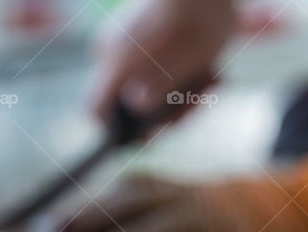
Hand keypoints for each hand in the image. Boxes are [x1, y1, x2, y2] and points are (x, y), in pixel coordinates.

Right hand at [88, 0, 234, 123]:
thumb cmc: (201, 19)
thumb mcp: (189, 59)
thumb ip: (161, 84)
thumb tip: (137, 106)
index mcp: (117, 60)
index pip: (94, 109)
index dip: (116, 132)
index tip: (150, 136)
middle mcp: (112, 55)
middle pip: (129, 107)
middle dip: (169, 112)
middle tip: (200, 101)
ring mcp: (124, 48)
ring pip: (149, 92)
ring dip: (184, 95)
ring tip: (213, 78)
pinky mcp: (141, 45)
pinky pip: (158, 75)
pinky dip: (184, 79)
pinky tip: (210, 71)